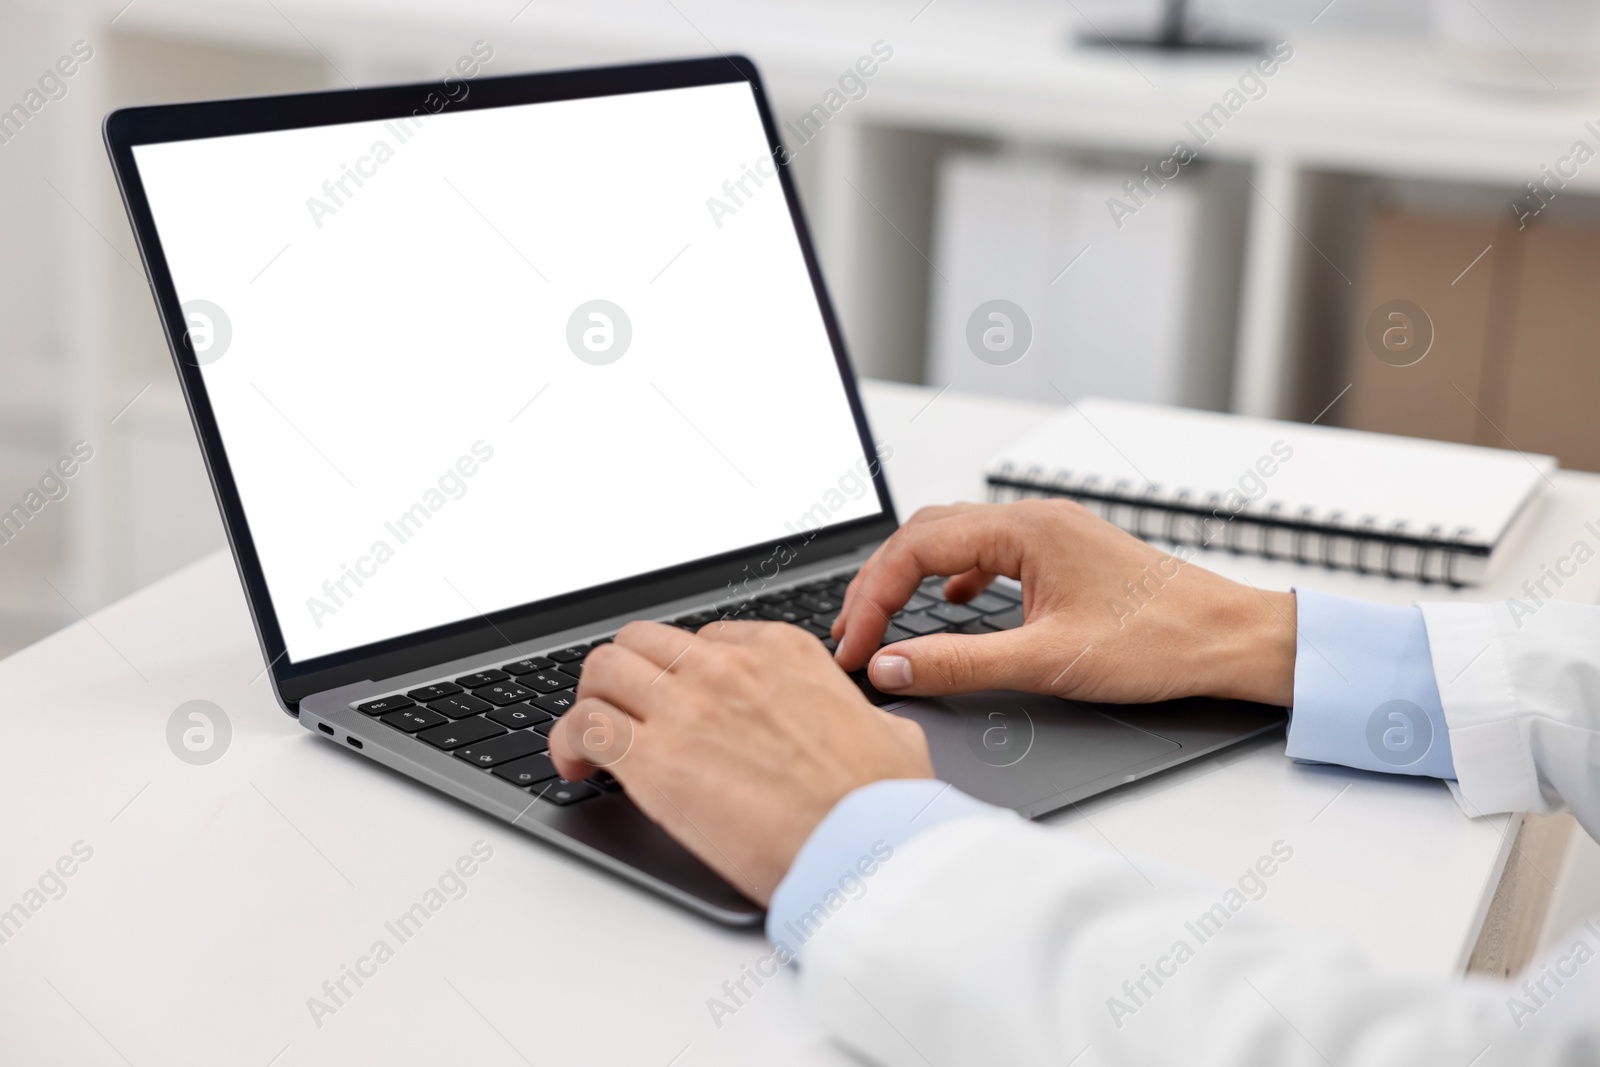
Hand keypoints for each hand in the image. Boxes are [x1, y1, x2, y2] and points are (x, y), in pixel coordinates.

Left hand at [548, 619, 932, 903]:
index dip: (685, 673)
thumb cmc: (880, 802)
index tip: (682, 703)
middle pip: (644, 641)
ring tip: (593, 737)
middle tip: (627, 712)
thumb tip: (873, 731)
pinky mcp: (653, 760)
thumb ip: (858, 718)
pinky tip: (575, 766)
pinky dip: (567, 741)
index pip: (706, 638)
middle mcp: (727, 668)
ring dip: (592, 700)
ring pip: (603, 669)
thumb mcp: (887, 732)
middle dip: (628, 674)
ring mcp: (686, 708)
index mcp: (783, 652)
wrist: (864, 847)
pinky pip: (584, 724)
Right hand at [832, 500, 1295, 706]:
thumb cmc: (1162, 640)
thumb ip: (960, 664)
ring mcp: (1051, 534)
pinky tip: (954, 604)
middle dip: (881, 582)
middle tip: (855, 632)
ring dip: (913, 577)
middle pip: (926, 533)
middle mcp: (1035, 520)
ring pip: (956, 538)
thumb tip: (895, 666)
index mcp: (1025, 530)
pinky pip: (989, 552)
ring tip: (887, 620)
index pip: (914, 548)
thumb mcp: (1047, 661)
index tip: (855, 646)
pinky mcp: (1065, 556)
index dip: (871, 598)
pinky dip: (955, 577)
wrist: (1233, 639)